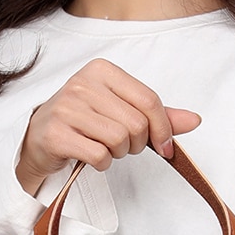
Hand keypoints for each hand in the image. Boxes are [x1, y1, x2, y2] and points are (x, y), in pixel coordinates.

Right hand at [15, 58, 200, 194]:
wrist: (39, 139)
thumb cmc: (84, 123)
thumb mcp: (120, 111)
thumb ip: (157, 115)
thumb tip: (194, 121)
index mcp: (103, 70)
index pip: (149, 100)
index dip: (163, 130)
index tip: (165, 147)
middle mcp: (83, 84)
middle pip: (135, 124)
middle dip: (135, 144)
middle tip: (121, 146)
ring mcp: (67, 108)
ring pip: (118, 140)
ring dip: (117, 153)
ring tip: (103, 148)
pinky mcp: (56, 134)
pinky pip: (99, 155)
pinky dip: (101, 163)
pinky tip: (90, 156)